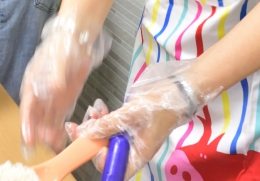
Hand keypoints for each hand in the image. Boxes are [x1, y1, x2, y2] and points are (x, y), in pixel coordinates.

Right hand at [20, 13, 111, 151]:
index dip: (27, 125)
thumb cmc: (63, 45)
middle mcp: (41, 93)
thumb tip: (54, 88)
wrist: (78, 38)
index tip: (29, 139)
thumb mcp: (58, 58)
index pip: (27, 108)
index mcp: (33, 83)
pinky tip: (61, 139)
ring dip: (49, 134)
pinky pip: (61, 117)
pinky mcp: (66, 98)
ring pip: (48, 120)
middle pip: (36, 118)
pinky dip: (60, 129)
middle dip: (38, 134)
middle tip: (42, 148)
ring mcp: (53, 97)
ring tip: (53, 148)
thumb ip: (56, 74)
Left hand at [73, 60, 218, 177]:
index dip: (98, 158)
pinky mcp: (128, 124)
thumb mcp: (131, 115)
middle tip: (81, 123)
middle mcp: (132, 148)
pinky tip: (101, 107)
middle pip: (104, 151)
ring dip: (95, 124)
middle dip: (90, 137)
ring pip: (104, 136)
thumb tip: (88, 133)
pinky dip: (102, 117)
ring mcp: (130, 136)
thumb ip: (109, 125)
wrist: (178, 91)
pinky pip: (110, 125)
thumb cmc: (161, 107)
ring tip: (95, 110)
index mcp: (137, 154)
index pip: (113, 167)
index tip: (89, 141)